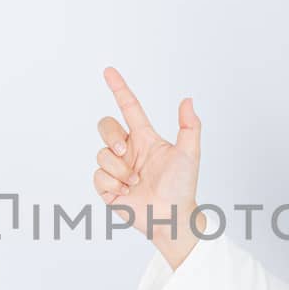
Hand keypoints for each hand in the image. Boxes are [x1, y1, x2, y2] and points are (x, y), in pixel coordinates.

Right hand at [94, 67, 202, 268]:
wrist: (172, 218)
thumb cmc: (183, 187)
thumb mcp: (190, 154)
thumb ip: (190, 126)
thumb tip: (187, 100)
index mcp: (145, 138)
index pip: (129, 107)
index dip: (119, 88)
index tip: (108, 71)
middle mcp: (128, 149)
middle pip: (105, 126)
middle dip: (111, 136)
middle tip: (126, 152)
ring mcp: (116, 168)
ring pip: (102, 155)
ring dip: (120, 170)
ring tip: (136, 183)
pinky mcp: (107, 187)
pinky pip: (98, 176)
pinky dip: (112, 184)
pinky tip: (127, 193)